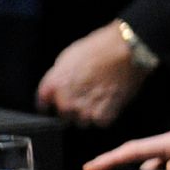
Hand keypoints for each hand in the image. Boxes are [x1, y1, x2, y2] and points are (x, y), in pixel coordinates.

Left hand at [34, 23, 148, 126]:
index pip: (43, 105)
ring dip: (90, 113)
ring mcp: (84, 111)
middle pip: (64, 116)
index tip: (59, 101)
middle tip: (88, 94)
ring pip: (83, 121)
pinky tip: (111, 99)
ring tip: (101, 96)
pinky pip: (101, 122)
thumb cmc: (100, 47)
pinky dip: (106, 114)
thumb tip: (57, 87)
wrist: (125, 50)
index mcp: (53, 85)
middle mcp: (65, 102)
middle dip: (74, 109)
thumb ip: (59, 76)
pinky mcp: (103, 116)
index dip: (53, 102)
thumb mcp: (69, 56)